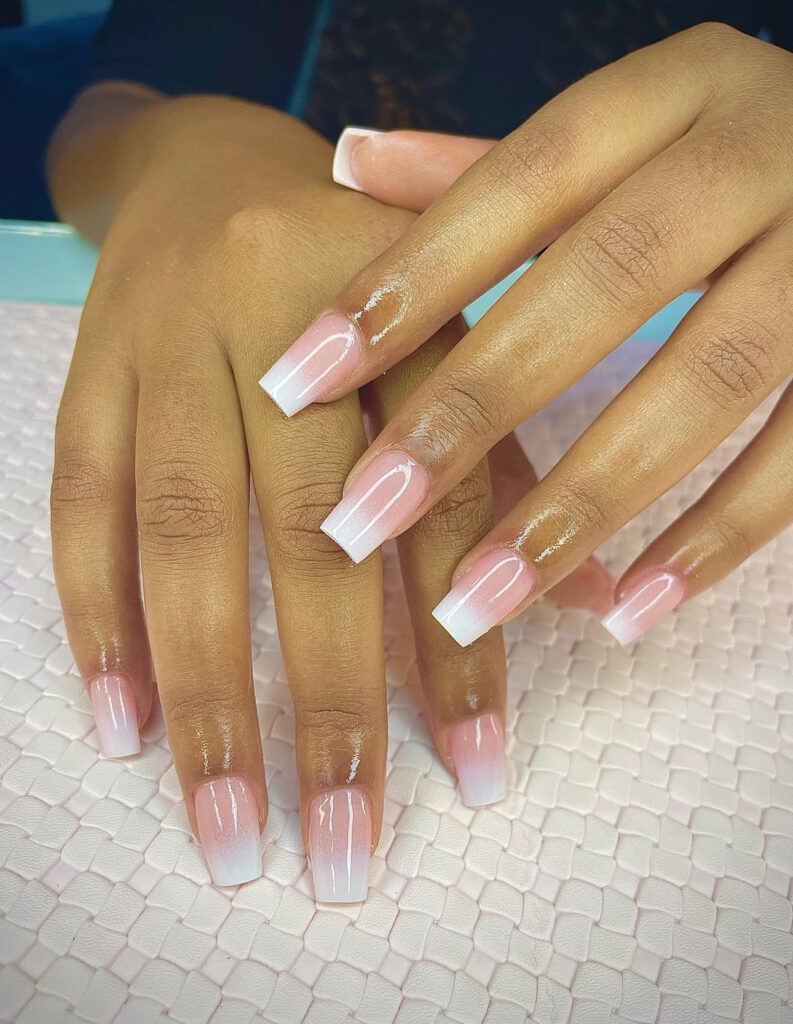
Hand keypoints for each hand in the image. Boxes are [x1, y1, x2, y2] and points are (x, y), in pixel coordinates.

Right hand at [52, 97, 585, 897]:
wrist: (205, 162)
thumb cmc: (353, 266)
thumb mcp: (452, 328)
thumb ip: (503, 457)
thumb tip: (575, 601)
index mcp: (403, 303)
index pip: (443, 496)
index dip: (463, 637)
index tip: (475, 770)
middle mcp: (281, 318)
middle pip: (306, 528)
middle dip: (328, 699)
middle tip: (343, 847)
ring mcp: (167, 344)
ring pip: (182, 531)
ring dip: (205, 689)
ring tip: (224, 826)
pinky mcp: (89, 370)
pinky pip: (79, 500)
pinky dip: (97, 615)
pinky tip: (122, 724)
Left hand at [261, 23, 792, 646]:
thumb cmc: (719, 154)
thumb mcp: (621, 134)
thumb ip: (490, 167)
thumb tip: (348, 159)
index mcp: (673, 90)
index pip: (515, 179)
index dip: (406, 280)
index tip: (299, 379)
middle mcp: (757, 153)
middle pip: (602, 281)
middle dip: (474, 410)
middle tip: (365, 519)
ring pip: (706, 382)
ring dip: (582, 505)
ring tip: (477, 604)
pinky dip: (719, 535)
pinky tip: (627, 608)